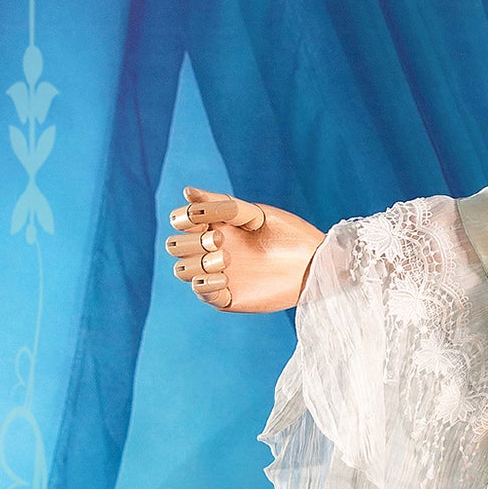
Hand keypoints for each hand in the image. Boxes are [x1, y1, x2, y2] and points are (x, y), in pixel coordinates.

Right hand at [166, 187, 324, 312]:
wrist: (313, 265)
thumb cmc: (288, 234)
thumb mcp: (255, 215)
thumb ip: (221, 204)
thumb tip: (187, 191)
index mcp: (214, 225)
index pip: (180, 221)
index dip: (183, 218)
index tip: (201, 216)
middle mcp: (210, 250)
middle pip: (174, 246)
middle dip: (191, 241)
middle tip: (221, 240)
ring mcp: (216, 274)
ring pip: (181, 270)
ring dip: (197, 262)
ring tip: (225, 259)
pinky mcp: (226, 297)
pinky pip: (201, 292)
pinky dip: (205, 284)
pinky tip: (223, 278)